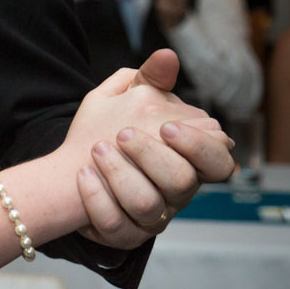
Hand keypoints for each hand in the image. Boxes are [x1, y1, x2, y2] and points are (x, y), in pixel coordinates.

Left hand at [75, 51, 236, 248]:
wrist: (71, 165)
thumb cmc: (109, 131)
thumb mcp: (127, 98)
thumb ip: (150, 79)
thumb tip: (168, 54)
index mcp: (186, 160)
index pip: (218, 162)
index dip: (199, 146)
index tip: (168, 126)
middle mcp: (174, 193)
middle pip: (183, 183)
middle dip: (153, 156)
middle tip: (123, 134)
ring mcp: (150, 217)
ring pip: (148, 206)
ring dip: (120, 174)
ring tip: (98, 150)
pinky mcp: (122, 234)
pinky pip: (115, 226)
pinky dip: (96, 198)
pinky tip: (84, 174)